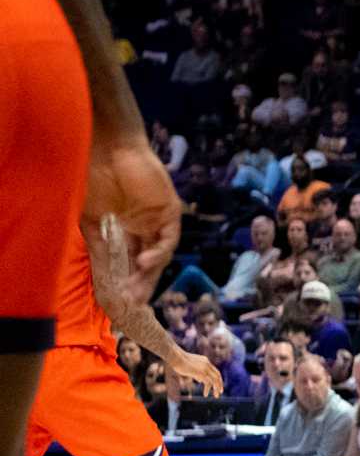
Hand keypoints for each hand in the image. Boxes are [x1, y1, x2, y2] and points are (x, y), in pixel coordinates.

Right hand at [85, 147, 182, 299]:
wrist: (108, 150)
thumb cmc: (95, 180)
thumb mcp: (92, 220)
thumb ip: (99, 246)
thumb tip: (102, 276)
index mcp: (127, 231)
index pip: (130, 262)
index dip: (126, 282)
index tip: (120, 302)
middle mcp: (146, 228)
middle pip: (147, 263)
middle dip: (140, 285)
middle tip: (132, 305)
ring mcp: (159, 221)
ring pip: (159, 255)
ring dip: (149, 274)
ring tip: (137, 292)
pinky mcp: (170, 211)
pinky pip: (168, 238)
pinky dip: (158, 252)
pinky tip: (145, 263)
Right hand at [168, 350, 223, 397]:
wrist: (175, 357)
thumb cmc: (179, 362)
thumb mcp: (191, 367)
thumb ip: (197, 373)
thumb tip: (201, 380)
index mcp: (205, 361)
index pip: (215, 371)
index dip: (217, 378)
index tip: (217, 385)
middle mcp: (207, 364)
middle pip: (217, 375)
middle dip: (220, 384)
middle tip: (220, 392)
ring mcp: (205, 368)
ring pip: (215, 380)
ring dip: (216, 388)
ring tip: (216, 396)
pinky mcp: (201, 373)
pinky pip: (208, 383)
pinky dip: (207, 389)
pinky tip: (205, 395)